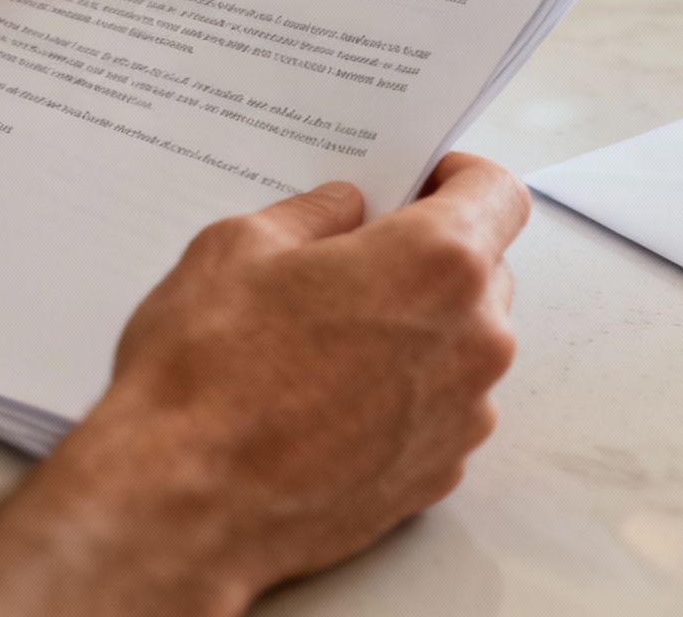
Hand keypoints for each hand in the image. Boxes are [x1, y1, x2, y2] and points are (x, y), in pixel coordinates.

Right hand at [92, 152, 526, 596]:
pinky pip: (438, 408)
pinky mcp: (437, 475)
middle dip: (429, 256)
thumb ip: (313, 215)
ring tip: (326, 339)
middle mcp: (473, 341)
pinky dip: (400, 392)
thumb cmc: (207, 373)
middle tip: (351, 260)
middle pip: (484, 271)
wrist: (183, 505)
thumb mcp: (238, 247)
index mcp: (437, 263)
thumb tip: (345, 210)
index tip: (419, 182)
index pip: (499, 193)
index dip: (459, 177)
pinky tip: (326, 398)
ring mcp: (462, 417)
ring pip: (462, 344)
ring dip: (416, 328)